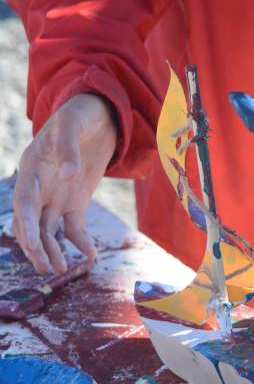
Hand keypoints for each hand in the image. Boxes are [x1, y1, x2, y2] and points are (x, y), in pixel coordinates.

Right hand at [13, 93, 116, 273]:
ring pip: (48, 229)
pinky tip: (90, 255)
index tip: (31, 244)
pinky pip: (73, 226)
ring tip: (64, 269)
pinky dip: (79, 241)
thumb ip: (68, 149)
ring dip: (54, 249)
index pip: (24, 202)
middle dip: (36, 246)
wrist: (99, 114)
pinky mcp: (75, 200)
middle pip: (32, 222)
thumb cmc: (80, 115)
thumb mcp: (73, 125)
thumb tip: (67, 174)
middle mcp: (39, 185)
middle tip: (48, 268)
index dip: (26, 224)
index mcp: (31, 167)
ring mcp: (56, 195)